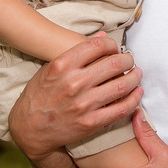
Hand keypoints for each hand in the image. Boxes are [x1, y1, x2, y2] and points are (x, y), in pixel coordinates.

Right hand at [9, 32, 142, 161]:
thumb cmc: (39, 96)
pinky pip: (121, 108)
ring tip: (136, 74)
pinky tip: (137, 93)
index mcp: (62, 65)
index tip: (115, 48)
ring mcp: (84, 104)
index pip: (97, 46)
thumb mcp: (51, 69)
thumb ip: (76, 53)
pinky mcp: (91, 122)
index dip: (111, 44)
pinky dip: (134, 99)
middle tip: (129, 60)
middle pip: (114, 64)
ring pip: (122, 85)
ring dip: (135, 77)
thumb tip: (101, 37)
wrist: (30, 130)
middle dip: (127, 59)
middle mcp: (74, 83)